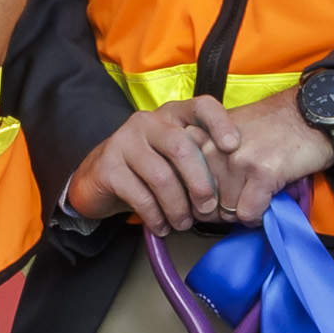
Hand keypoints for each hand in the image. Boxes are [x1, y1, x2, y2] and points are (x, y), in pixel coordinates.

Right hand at [62, 101, 249, 234]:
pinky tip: (162, 227)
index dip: (220, 123)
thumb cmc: (148, 169)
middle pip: (183, 148)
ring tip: (183, 224)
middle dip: (200, 183)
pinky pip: (140, 196)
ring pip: (161, 176)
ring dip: (178, 207)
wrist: (97, 179)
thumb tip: (236, 188)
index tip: (232, 147)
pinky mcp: (108, 167)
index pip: (201, 106)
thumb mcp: (175, 157)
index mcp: (171, 115)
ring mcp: (125, 142)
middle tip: (207, 209)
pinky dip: (156, 217)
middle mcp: (148, 122)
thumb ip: (200, 160)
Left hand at [196, 92, 333, 213]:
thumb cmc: (271, 126)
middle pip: (203, 203)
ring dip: (242, 212)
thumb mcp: (227, 132)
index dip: (198, 198)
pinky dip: (258, 216)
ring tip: (257, 198)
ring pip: (225, 211)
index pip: (183, 183)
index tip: (212, 199)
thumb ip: (206, 157)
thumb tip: (198, 200)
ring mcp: (236, 161)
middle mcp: (213, 148)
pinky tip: (267, 202)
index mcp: (200, 137)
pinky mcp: (261, 173)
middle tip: (239, 202)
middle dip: (220, 211)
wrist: (309, 114)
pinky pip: (247, 213)